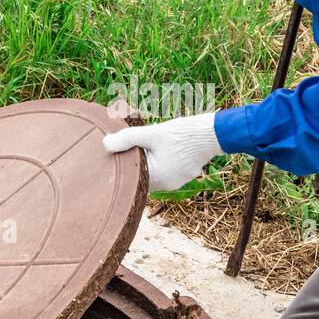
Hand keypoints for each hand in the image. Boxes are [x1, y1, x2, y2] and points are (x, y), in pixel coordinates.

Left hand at [102, 112, 221, 191]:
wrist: (212, 133)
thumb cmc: (182, 134)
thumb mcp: (151, 133)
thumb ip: (127, 138)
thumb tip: (105, 144)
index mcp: (157, 178)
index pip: (132, 177)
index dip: (124, 165)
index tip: (118, 152)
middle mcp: (167, 185)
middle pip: (143, 177)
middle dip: (137, 162)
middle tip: (132, 145)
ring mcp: (178, 182)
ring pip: (155, 174)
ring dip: (150, 161)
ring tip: (150, 144)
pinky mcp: (185, 176)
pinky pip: (167, 171)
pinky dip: (162, 161)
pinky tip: (164, 148)